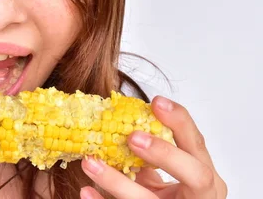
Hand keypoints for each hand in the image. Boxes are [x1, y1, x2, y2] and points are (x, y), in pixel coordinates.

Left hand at [79, 96, 226, 198]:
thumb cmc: (166, 197)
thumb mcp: (166, 173)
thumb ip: (154, 150)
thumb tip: (117, 115)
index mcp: (204, 178)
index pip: (198, 145)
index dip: (180, 122)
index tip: (157, 101)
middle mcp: (200, 198)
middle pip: (196, 176)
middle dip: (166, 154)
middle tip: (132, 137)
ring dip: (117, 181)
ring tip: (90, 162)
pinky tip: (86, 190)